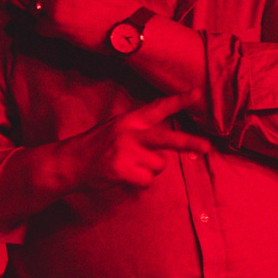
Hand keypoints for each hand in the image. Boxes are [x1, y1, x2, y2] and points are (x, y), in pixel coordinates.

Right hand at [69, 93, 209, 191]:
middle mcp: (130, 133)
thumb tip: (165, 148)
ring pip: (158, 166)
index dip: (178, 100)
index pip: (158, 107)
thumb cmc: (96, 147)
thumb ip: (140, 132)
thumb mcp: (117, 128)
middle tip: (207, 147)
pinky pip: (146, 181)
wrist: (70, 162)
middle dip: (189, 142)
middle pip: (167, 138)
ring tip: (129, 166)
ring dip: (148, 170)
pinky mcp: (121, 170)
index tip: (197, 93)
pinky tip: (123, 177)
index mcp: (130, 120)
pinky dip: (139, 183)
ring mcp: (126, 151)